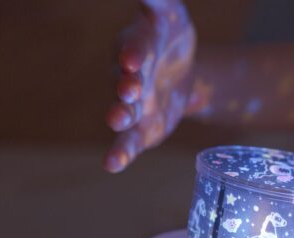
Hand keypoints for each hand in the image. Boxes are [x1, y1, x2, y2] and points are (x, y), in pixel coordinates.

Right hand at [104, 0, 195, 172]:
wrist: (181, 73)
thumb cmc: (171, 38)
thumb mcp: (172, 17)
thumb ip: (159, 2)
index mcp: (135, 48)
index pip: (134, 49)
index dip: (133, 54)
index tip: (133, 60)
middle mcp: (128, 77)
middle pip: (126, 82)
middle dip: (127, 87)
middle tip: (129, 92)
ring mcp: (132, 105)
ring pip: (122, 113)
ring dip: (119, 117)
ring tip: (117, 121)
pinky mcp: (140, 129)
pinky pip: (128, 142)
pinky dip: (120, 153)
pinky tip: (112, 165)